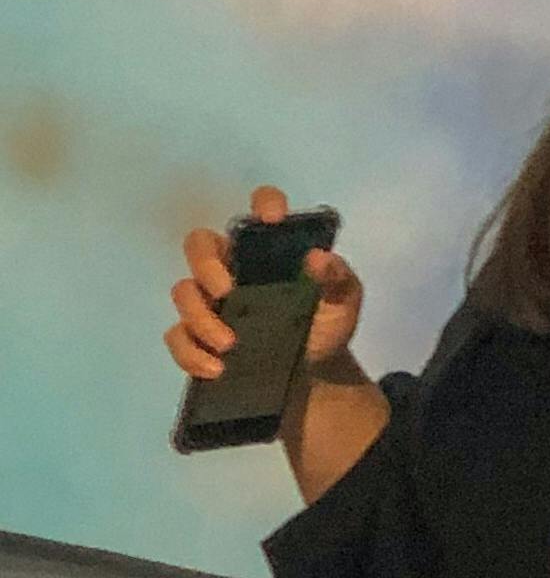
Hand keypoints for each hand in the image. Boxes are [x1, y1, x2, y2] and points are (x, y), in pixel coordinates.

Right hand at [166, 182, 365, 384]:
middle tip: (227, 291)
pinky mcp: (198, 334)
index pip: (261, 209)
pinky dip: (191, 352)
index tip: (273, 219)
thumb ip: (338, 278)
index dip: (264, 204)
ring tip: (230, 344)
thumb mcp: (343, 302)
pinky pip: (178, 337)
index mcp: (268, 248)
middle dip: (206, 264)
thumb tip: (319, 258)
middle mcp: (231, 266)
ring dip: (201, 318)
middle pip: (199, 245)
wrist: (317, 373)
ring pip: (184, 292)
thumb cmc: (326, 324)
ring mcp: (211, 300)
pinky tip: (216, 368)